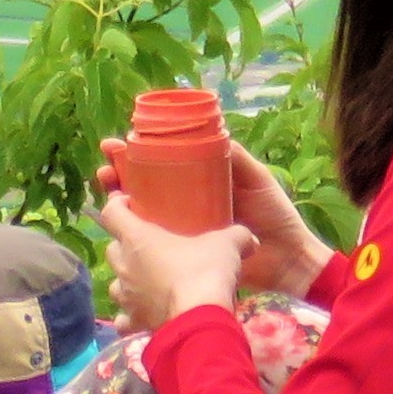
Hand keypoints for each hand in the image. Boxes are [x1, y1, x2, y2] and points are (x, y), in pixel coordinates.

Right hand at [96, 130, 330, 301]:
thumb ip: (236, 158)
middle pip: (140, 190)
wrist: (288, 260)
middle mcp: (186, 208)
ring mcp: (183, 234)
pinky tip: (119, 238)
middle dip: (116, 179)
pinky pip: (155, 250)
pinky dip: (133, 246)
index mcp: (198, 185)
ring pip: (140, 219)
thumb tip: (212, 133)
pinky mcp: (186, 258)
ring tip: (106, 198)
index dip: (132, 157)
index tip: (113, 148)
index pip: (157, 165)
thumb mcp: (256, 179)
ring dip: (118, 208)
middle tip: (104, 172)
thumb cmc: (275, 216)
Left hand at [99, 187, 253, 331]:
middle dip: (124, 245)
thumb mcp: (226, 245)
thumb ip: (237, 236)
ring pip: (115, 284)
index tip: (129, 204)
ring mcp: (126, 296)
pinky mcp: (134, 321)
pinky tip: (143, 315)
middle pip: (111, 248)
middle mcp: (124, 266)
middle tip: (147, 245)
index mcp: (137, 238)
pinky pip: (124, 318)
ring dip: (127, 280)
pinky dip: (130, 316)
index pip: (111, 212)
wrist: (200, 320)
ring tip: (146, 281)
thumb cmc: (205, 271)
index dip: (117, 205)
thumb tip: (250, 239)